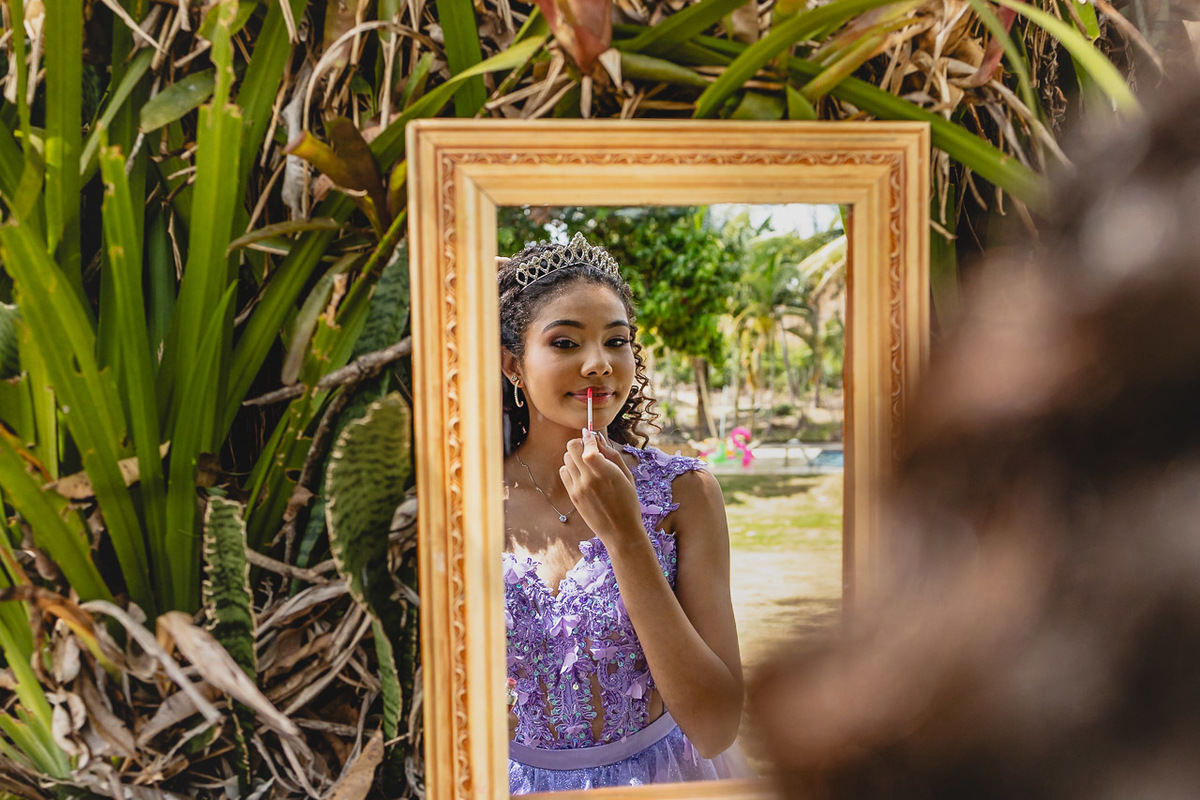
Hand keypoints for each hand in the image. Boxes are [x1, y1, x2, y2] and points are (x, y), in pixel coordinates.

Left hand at [560, 429, 643, 548]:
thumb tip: (599, 439)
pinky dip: (570, 468)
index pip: (587, 448)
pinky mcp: (572, 496)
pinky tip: (581, 474)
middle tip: (589, 448)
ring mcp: (578, 488)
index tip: (591, 434)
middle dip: (580, 443)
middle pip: (571, 449)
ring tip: (586, 463)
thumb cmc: (629, 502)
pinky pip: (563, 472)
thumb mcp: (627, 476)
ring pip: (565, 459)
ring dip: (574, 456)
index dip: (588, 438)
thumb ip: (612, 455)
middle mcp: (588, 480)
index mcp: (605, 473)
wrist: (620, 531)